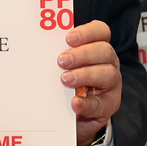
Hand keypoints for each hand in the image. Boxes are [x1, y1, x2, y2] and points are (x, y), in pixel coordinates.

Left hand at [58, 20, 120, 145]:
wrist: (70, 114)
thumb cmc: (66, 82)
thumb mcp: (62, 65)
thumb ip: (56, 54)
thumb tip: (35, 45)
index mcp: (98, 47)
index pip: (101, 31)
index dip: (87, 32)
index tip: (69, 38)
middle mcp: (108, 62)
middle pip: (105, 51)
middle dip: (82, 54)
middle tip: (62, 61)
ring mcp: (111, 84)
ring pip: (108, 74)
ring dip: (85, 75)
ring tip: (66, 79)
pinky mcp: (108, 105)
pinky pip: (101, 104)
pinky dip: (88, 103)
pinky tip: (75, 102)